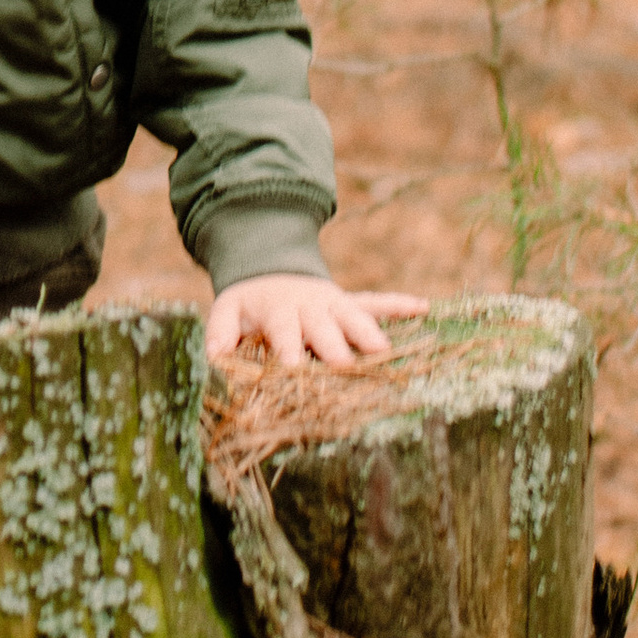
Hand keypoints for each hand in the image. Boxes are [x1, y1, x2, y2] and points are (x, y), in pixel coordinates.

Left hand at [206, 276, 427, 369]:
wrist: (269, 268)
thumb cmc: (250, 303)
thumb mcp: (228, 312)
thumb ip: (220, 333)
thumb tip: (214, 358)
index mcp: (279, 309)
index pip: (284, 330)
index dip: (288, 350)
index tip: (293, 369)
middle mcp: (310, 305)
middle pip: (324, 327)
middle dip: (334, 347)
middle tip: (345, 367)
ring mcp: (334, 302)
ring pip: (355, 315)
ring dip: (369, 331)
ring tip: (385, 350)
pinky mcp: (351, 302)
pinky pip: (377, 301)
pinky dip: (398, 304)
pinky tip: (423, 308)